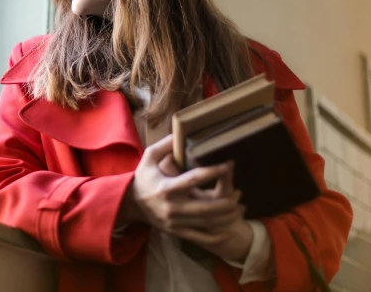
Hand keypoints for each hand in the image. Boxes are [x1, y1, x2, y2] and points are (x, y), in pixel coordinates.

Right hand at [120, 135, 245, 241]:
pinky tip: (228, 230)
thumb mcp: (149, 157)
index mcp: (166, 187)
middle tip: (240, 193)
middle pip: (206, 208)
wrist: (130, 204)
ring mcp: (174, 222)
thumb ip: (166, 145)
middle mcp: (172, 207)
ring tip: (240, 207)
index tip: (229, 164)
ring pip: (206, 223)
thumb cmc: (143, 177)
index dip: (213, 172)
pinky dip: (216, 237)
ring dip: (226, 217)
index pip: (193, 179)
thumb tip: (182, 132)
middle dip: (227, 202)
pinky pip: (199, 238)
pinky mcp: (176, 232)